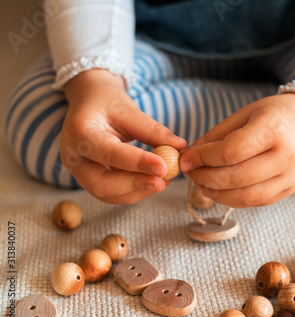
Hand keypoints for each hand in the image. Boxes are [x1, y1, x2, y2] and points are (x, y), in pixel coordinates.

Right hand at [61, 69, 185, 203]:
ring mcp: (78, 171)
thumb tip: (180, 146)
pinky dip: (133, 191)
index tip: (164, 167)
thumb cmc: (107, 102)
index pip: (109, 153)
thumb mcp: (129, 109)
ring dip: (137, 191)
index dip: (138, 163)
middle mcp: (73, 156)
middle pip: (101, 183)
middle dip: (135, 185)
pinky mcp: (88, 179)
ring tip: (162, 181)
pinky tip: (152, 181)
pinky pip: (111, 194)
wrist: (87, 102)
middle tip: (163, 181)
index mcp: (80, 132)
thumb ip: (152, 130)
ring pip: (107, 194)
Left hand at [179, 93, 294, 207]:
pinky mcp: (290, 190)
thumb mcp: (245, 114)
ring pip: (245, 197)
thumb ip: (217, 136)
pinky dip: (234, 199)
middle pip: (235, 178)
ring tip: (203, 184)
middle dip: (205, 178)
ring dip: (217, 194)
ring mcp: (291, 177)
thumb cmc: (276, 114)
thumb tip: (190, 157)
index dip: (202, 158)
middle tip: (191, 173)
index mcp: (273, 130)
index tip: (186, 159)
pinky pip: (256, 202)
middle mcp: (286, 156)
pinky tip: (221, 189)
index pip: (230, 152)